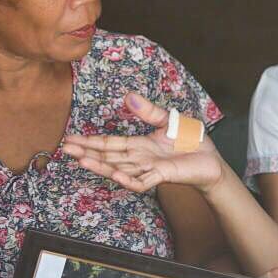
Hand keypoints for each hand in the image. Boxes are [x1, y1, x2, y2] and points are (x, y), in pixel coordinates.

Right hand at [62, 92, 224, 193]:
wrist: (212, 160)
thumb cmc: (191, 142)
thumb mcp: (168, 121)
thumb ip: (148, 111)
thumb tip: (128, 96)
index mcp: (140, 145)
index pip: (110, 143)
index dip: (91, 141)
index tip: (71, 139)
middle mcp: (140, 158)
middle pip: (109, 156)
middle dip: (87, 152)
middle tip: (65, 149)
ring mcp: (150, 169)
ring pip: (120, 169)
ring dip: (101, 166)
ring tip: (80, 160)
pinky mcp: (163, 176)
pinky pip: (142, 181)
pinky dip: (128, 179)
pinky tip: (114, 174)